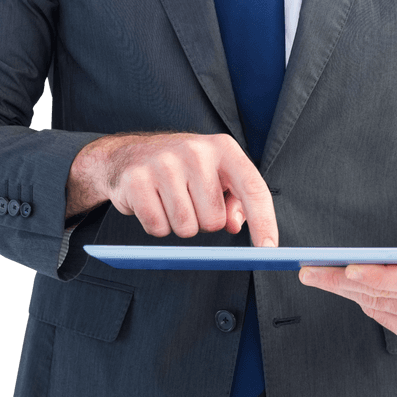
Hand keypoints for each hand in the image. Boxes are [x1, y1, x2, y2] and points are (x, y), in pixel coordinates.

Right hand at [67, 132, 278, 247]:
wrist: (127, 153)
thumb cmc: (180, 168)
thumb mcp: (214, 173)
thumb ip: (235, 199)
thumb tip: (236, 225)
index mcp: (223, 148)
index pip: (253, 188)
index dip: (264, 222)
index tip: (269, 249)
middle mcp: (196, 151)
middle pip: (214, 220)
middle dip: (203, 222)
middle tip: (189, 202)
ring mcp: (164, 163)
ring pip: (185, 228)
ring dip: (179, 225)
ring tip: (169, 201)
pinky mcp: (137, 179)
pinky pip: (157, 228)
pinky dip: (156, 226)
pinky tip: (152, 204)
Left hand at [298, 213, 396, 344]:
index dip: (379, 276)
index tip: (348, 268)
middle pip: (387, 294)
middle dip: (344, 281)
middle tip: (312, 271)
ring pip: (379, 305)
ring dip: (345, 291)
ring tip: (317, 276)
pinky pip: (383, 317)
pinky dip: (361, 302)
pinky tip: (344, 289)